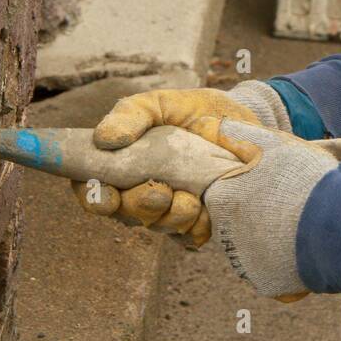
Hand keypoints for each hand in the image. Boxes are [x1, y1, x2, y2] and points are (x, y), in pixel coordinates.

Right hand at [73, 81, 288, 243]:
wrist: (247, 121)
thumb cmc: (197, 111)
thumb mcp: (163, 102)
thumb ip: (133, 114)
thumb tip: (104, 139)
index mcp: (124, 163)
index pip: (93, 190)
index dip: (95, 199)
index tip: (109, 195)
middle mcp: (142, 190)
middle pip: (125, 214)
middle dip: (141, 206)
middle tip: (162, 192)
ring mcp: (171, 209)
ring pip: (159, 228)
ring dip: (173, 216)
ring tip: (193, 197)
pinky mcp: (200, 221)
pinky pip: (190, 238)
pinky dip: (198, 226)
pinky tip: (209, 208)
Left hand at [201, 118, 340, 301]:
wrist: (340, 222)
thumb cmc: (305, 178)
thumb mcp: (272, 144)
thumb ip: (238, 135)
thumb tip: (212, 125)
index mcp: (222, 200)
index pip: (223, 195)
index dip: (248, 188)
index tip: (270, 186)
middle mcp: (224, 236)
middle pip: (236, 223)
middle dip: (257, 215)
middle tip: (288, 204)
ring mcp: (245, 264)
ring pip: (253, 248)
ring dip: (270, 239)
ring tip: (299, 225)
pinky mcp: (266, 283)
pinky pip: (271, 272)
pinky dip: (285, 262)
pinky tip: (303, 247)